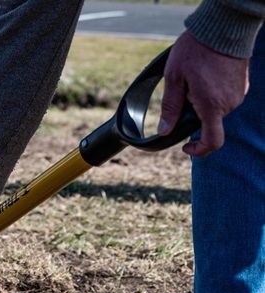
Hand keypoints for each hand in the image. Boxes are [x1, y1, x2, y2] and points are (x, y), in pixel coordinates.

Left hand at [159, 31, 249, 156]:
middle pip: (208, 121)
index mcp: (212, 106)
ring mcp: (238, 94)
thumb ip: (170, 107)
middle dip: (193, 113)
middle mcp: (229, 103)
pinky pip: (223, 98)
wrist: (223, 28)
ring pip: (215, 109)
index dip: (199, 150)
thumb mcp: (174, 78)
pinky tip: (205, 75)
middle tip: (184, 90)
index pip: (212, 141)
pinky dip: (211, 93)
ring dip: (202, 101)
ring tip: (195, 78)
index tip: (186, 147)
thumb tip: (165, 131)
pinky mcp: (242, 85)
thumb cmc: (195, 50)